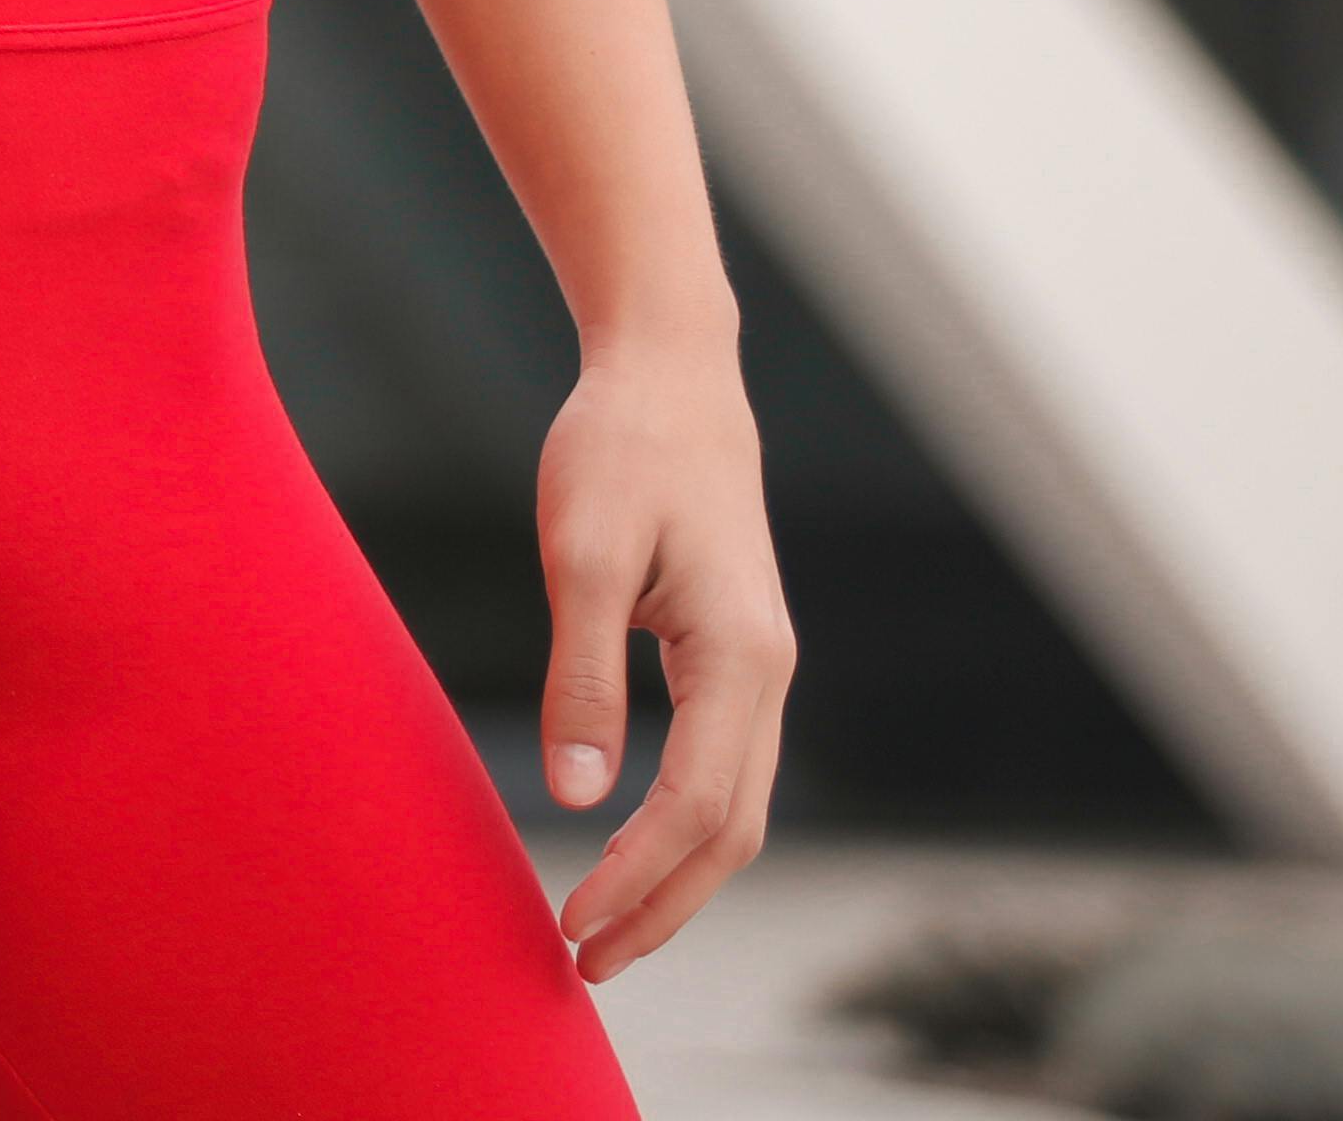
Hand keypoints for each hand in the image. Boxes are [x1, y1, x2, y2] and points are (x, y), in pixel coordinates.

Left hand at [531, 336, 790, 981]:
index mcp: (740, 657)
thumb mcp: (581, 552)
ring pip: (736, 810)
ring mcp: (760, 669)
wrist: (671, 377)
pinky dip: (681, 829)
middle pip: (734, 833)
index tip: (573, 926)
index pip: (697, 806)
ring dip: (675, 879)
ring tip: (601, 932)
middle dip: (663, 907)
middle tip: (582, 964)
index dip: (638, 878)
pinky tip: (628, 850)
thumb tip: (578, 797)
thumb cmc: (618, 450)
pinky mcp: (734, 657)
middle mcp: (768, 675)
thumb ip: (582, 676)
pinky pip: (722, 771)